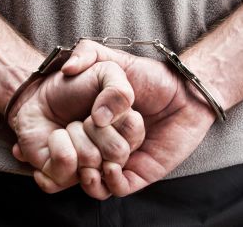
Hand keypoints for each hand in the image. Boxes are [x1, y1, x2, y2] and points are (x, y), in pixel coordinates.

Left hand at [9, 61, 143, 192]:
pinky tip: (55, 139)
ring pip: (91, 161)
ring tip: (68, 128)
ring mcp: (88, 168)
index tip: (101, 111)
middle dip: (95, 128)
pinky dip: (57, 147)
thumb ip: (119, 90)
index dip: (118, 119)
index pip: (134, 134)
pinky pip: (66, 170)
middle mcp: (110, 154)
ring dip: (74, 134)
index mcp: (125, 132)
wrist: (39, 96)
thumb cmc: (75, 85)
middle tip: (84, 119)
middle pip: (117, 152)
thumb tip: (102, 120)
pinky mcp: (63, 177)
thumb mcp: (105, 72)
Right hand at [61, 40, 216, 197]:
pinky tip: (112, 166)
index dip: (60, 141)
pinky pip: (117, 188)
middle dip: (78, 155)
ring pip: (95, 180)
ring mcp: (121, 159)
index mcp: (95, 122)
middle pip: (80, 160)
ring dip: (89, 175)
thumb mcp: (115, 61)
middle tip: (85, 142)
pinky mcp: (139, 173)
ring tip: (91, 162)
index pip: (68, 140)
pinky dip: (110, 182)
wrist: (185, 92)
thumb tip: (67, 69)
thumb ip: (88, 53)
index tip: (57, 134)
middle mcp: (105, 142)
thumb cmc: (151, 76)